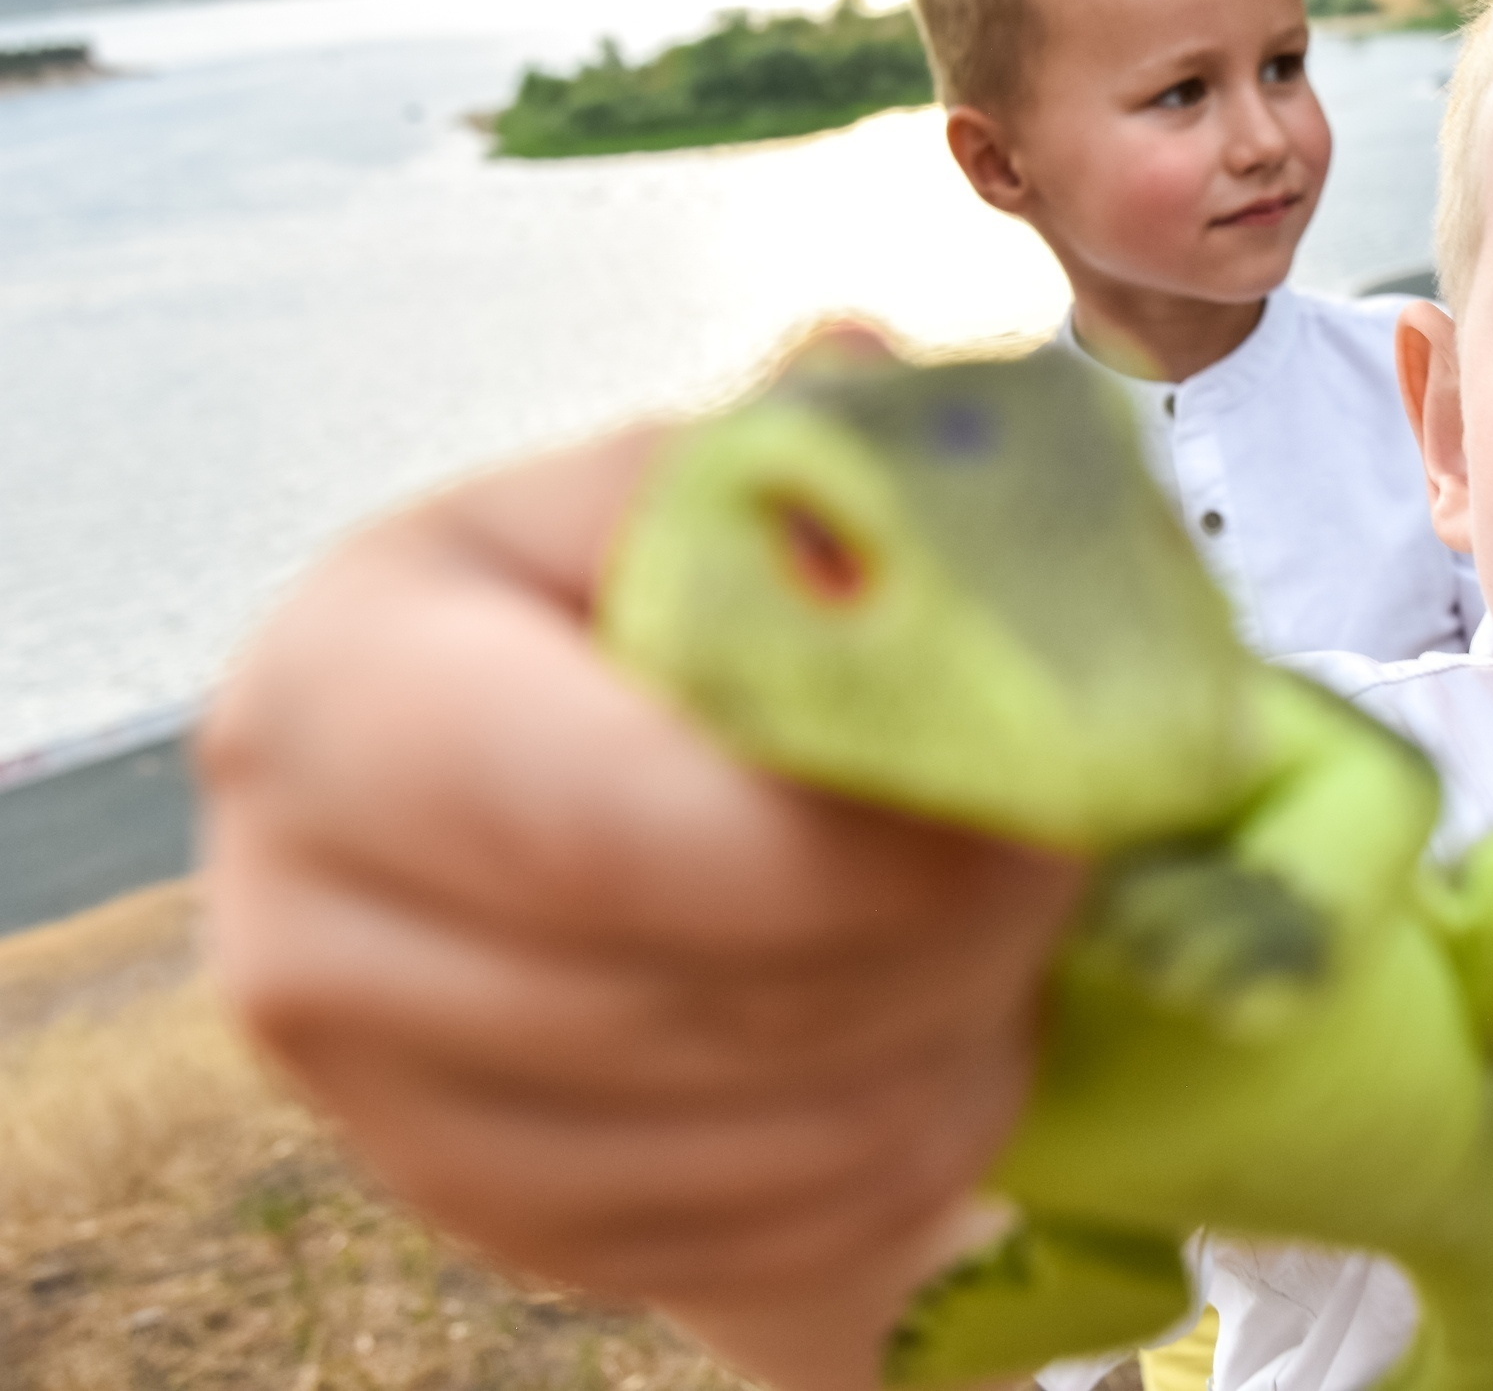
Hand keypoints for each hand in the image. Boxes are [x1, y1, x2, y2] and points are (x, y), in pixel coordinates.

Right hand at [199, 421, 1082, 1390]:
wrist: (629, 809)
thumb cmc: (686, 620)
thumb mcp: (723, 495)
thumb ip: (796, 454)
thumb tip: (866, 368)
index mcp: (345, 688)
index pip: (602, 820)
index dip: (857, 840)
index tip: (1047, 803)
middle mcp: (305, 920)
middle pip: (695, 1000)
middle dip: (942, 938)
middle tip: (1070, 861)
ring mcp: (390, 1110)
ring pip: (752, 1139)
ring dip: (944, 1043)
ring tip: (1012, 935)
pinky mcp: (502, 1229)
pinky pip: (760, 1241)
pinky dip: (902, 1154)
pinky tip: (944, 1038)